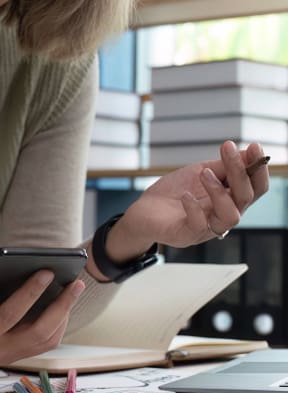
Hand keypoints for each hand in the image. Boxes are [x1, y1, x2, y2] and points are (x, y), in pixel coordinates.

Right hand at [0, 274, 84, 368]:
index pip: (8, 316)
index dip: (29, 293)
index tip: (46, 272)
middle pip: (39, 333)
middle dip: (61, 307)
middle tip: (75, 282)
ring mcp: (4, 356)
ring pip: (45, 342)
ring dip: (62, 317)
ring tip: (71, 291)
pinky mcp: (8, 355)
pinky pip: (40, 344)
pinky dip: (55, 325)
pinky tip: (58, 305)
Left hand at [102, 142, 269, 267]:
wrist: (143, 210)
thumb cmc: (173, 193)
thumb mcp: (199, 172)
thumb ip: (223, 166)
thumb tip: (248, 151)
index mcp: (230, 201)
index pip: (257, 189)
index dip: (259, 169)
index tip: (254, 146)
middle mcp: (223, 216)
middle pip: (247, 198)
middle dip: (240, 172)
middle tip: (227, 150)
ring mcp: (206, 229)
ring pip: (230, 216)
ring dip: (220, 191)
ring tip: (204, 173)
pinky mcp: (186, 236)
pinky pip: (199, 225)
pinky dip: (194, 208)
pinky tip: (186, 195)